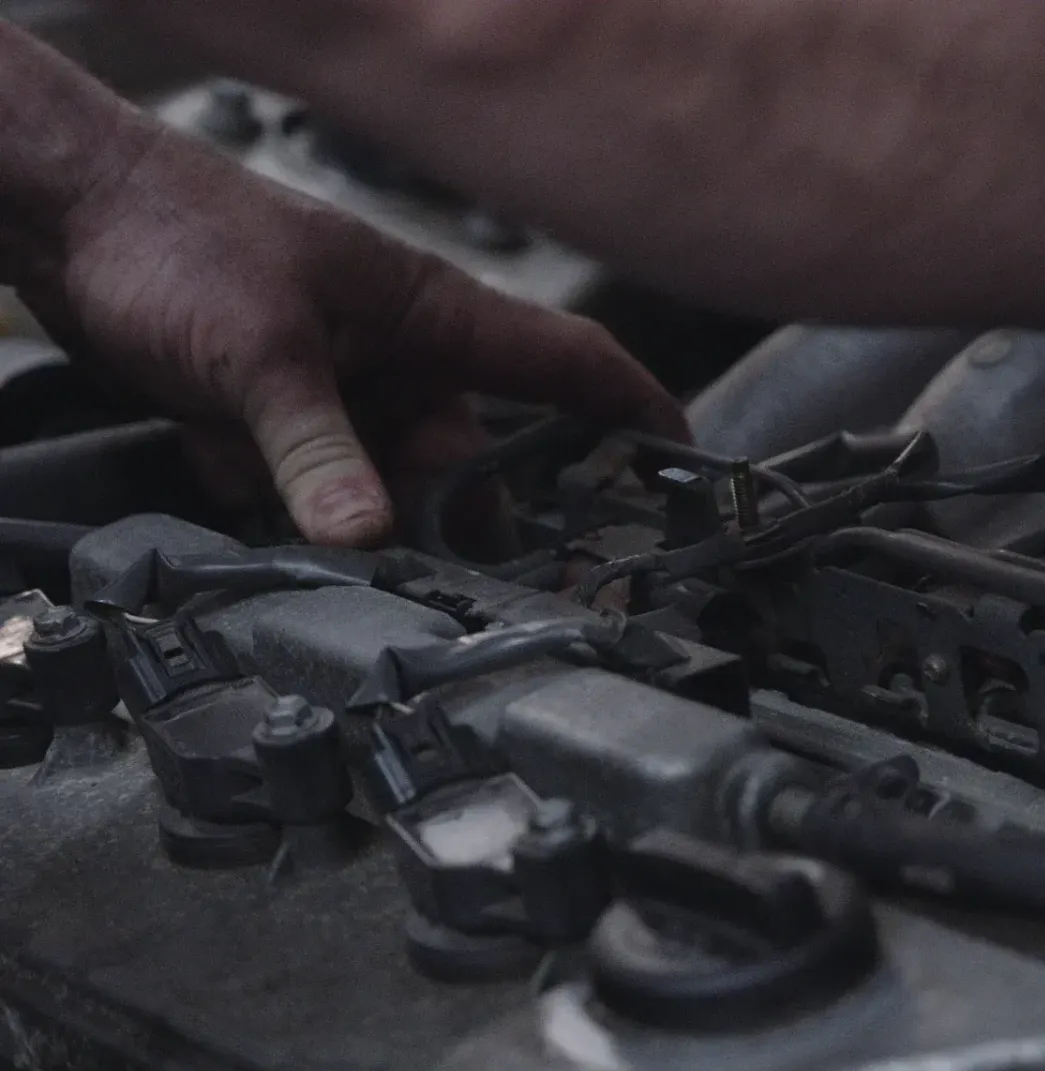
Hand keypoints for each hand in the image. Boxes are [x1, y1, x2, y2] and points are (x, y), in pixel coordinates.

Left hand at [10, 121, 684, 546]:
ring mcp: (336, 389)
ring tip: (325, 538)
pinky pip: (303, 489)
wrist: (58, 211)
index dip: (633, 412)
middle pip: (470, 460)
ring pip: (380, 486)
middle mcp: (396, 358)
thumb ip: (316, 451)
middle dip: (459, 521)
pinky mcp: (273, 418)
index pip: (566, 365)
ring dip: (351, 520)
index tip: (681, 466)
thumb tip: (370, 540)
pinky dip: (274, 503)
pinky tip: (229, 479)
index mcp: (431, 317)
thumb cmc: (174, 234)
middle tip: (460, 584)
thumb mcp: (257, 353)